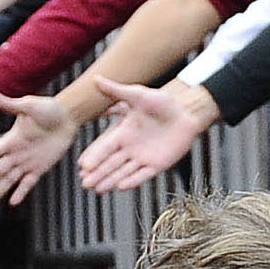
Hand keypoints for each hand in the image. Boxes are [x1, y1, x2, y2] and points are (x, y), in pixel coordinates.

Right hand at [0, 94, 76, 205]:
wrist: (67, 117)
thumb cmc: (49, 109)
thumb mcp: (30, 105)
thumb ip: (12, 105)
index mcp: (11, 139)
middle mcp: (16, 152)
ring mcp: (27, 162)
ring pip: (10, 179)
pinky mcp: (39, 168)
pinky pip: (28, 182)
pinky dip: (21, 192)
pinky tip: (12, 202)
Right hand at [79, 78, 213, 193]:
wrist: (186, 111)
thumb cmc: (162, 101)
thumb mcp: (138, 95)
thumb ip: (117, 91)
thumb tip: (96, 79)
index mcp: (124, 132)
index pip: (105, 147)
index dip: (95, 156)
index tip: (83, 165)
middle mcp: (131, 147)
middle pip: (111, 163)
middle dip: (98, 173)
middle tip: (85, 183)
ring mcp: (144, 157)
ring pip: (123, 171)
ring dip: (110, 180)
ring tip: (97, 189)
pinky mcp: (158, 164)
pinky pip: (143, 175)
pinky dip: (132, 181)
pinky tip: (120, 187)